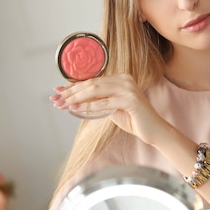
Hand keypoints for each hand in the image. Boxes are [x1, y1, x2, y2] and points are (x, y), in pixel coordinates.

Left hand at [50, 74, 170, 144]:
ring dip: (76, 98)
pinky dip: (88, 107)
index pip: (92, 80)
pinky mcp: (131, 100)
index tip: (58, 91)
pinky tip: (75, 110)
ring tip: (62, 104)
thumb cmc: (134, 120)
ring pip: (95, 91)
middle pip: (91, 83)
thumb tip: (75, 101)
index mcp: (120, 78)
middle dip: (71, 92)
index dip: (73, 86)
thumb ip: (98, 102)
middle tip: (56, 99)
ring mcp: (128, 88)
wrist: (153, 131)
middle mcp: (124, 79)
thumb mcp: (112, 108)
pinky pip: (104, 103)